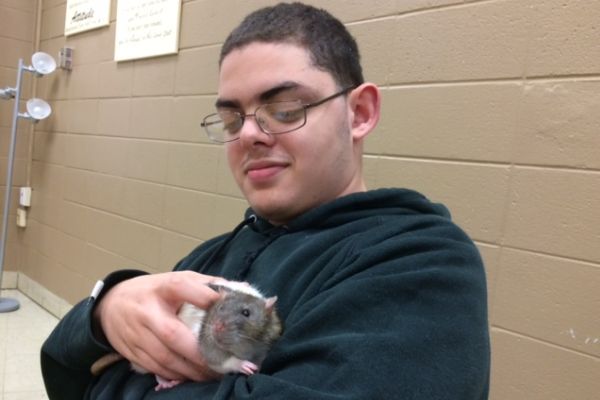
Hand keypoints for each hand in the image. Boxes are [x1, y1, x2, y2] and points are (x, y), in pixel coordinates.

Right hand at [94, 271, 224, 381]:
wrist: (110, 305)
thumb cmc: (153, 292)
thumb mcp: (176, 279)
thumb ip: (204, 285)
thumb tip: (237, 291)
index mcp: (162, 288)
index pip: (181, 286)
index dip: (203, 296)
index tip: (223, 304)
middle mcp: (147, 311)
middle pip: (172, 334)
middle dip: (199, 352)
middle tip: (224, 362)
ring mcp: (137, 334)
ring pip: (165, 358)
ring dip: (191, 370)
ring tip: (213, 373)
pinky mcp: (132, 352)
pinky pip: (156, 368)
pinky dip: (176, 375)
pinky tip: (193, 376)